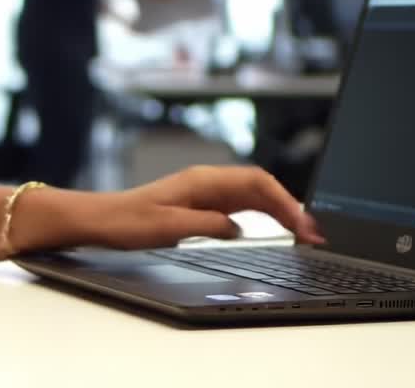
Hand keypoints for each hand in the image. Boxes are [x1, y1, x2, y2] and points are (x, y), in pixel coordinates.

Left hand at [85, 166, 325, 249]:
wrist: (100, 219)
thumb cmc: (127, 221)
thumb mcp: (169, 227)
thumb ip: (208, 225)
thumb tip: (238, 228)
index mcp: (203, 181)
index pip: (257, 184)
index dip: (286, 203)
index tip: (303, 225)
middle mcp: (207, 182)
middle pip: (262, 188)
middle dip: (291, 208)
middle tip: (314, 234)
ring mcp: (205, 192)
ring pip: (254, 196)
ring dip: (280, 212)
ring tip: (303, 233)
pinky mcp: (201, 204)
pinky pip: (241, 206)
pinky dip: (262, 215)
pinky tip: (272, 229)